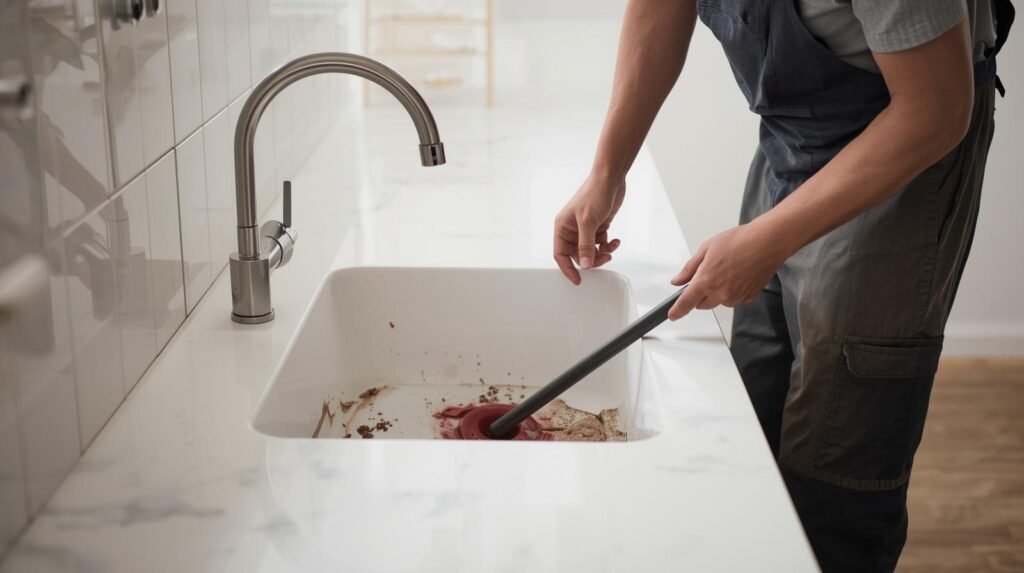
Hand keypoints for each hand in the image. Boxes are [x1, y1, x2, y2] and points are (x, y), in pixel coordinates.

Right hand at [553, 173, 624, 283]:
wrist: (610, 178)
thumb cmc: (594, 193)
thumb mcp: (588, 222)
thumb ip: (586, 246)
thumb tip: (584, 265)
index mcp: (562, 227)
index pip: (560, 254)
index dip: (568, 268)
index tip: (578, 280)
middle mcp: (572, 229)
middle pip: (578, 255)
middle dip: (591, 260)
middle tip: (604, 260)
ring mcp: (586, 228)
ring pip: (591, 251)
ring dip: (602, 253)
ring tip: (611, 249)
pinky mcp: (598, 226)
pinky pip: (601, 243)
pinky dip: (609, 245)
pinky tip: (616, 241)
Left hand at [667, 220, 791, 319]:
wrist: (767, 243)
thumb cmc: (740, 241)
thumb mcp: (707, 249)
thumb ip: (690, 268)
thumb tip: (678, 280)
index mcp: (706, 280)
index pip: (686, 302)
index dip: (677, 310)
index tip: (672, 315)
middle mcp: (720, 293)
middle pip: (702, 305)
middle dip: (700, 295)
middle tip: (707, 276)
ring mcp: (736, 297)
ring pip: (719, 302)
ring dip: (718, 292)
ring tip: (728, 270)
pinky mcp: (748, 298)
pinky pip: (734, 299)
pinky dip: (733, 291)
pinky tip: (738, 274)